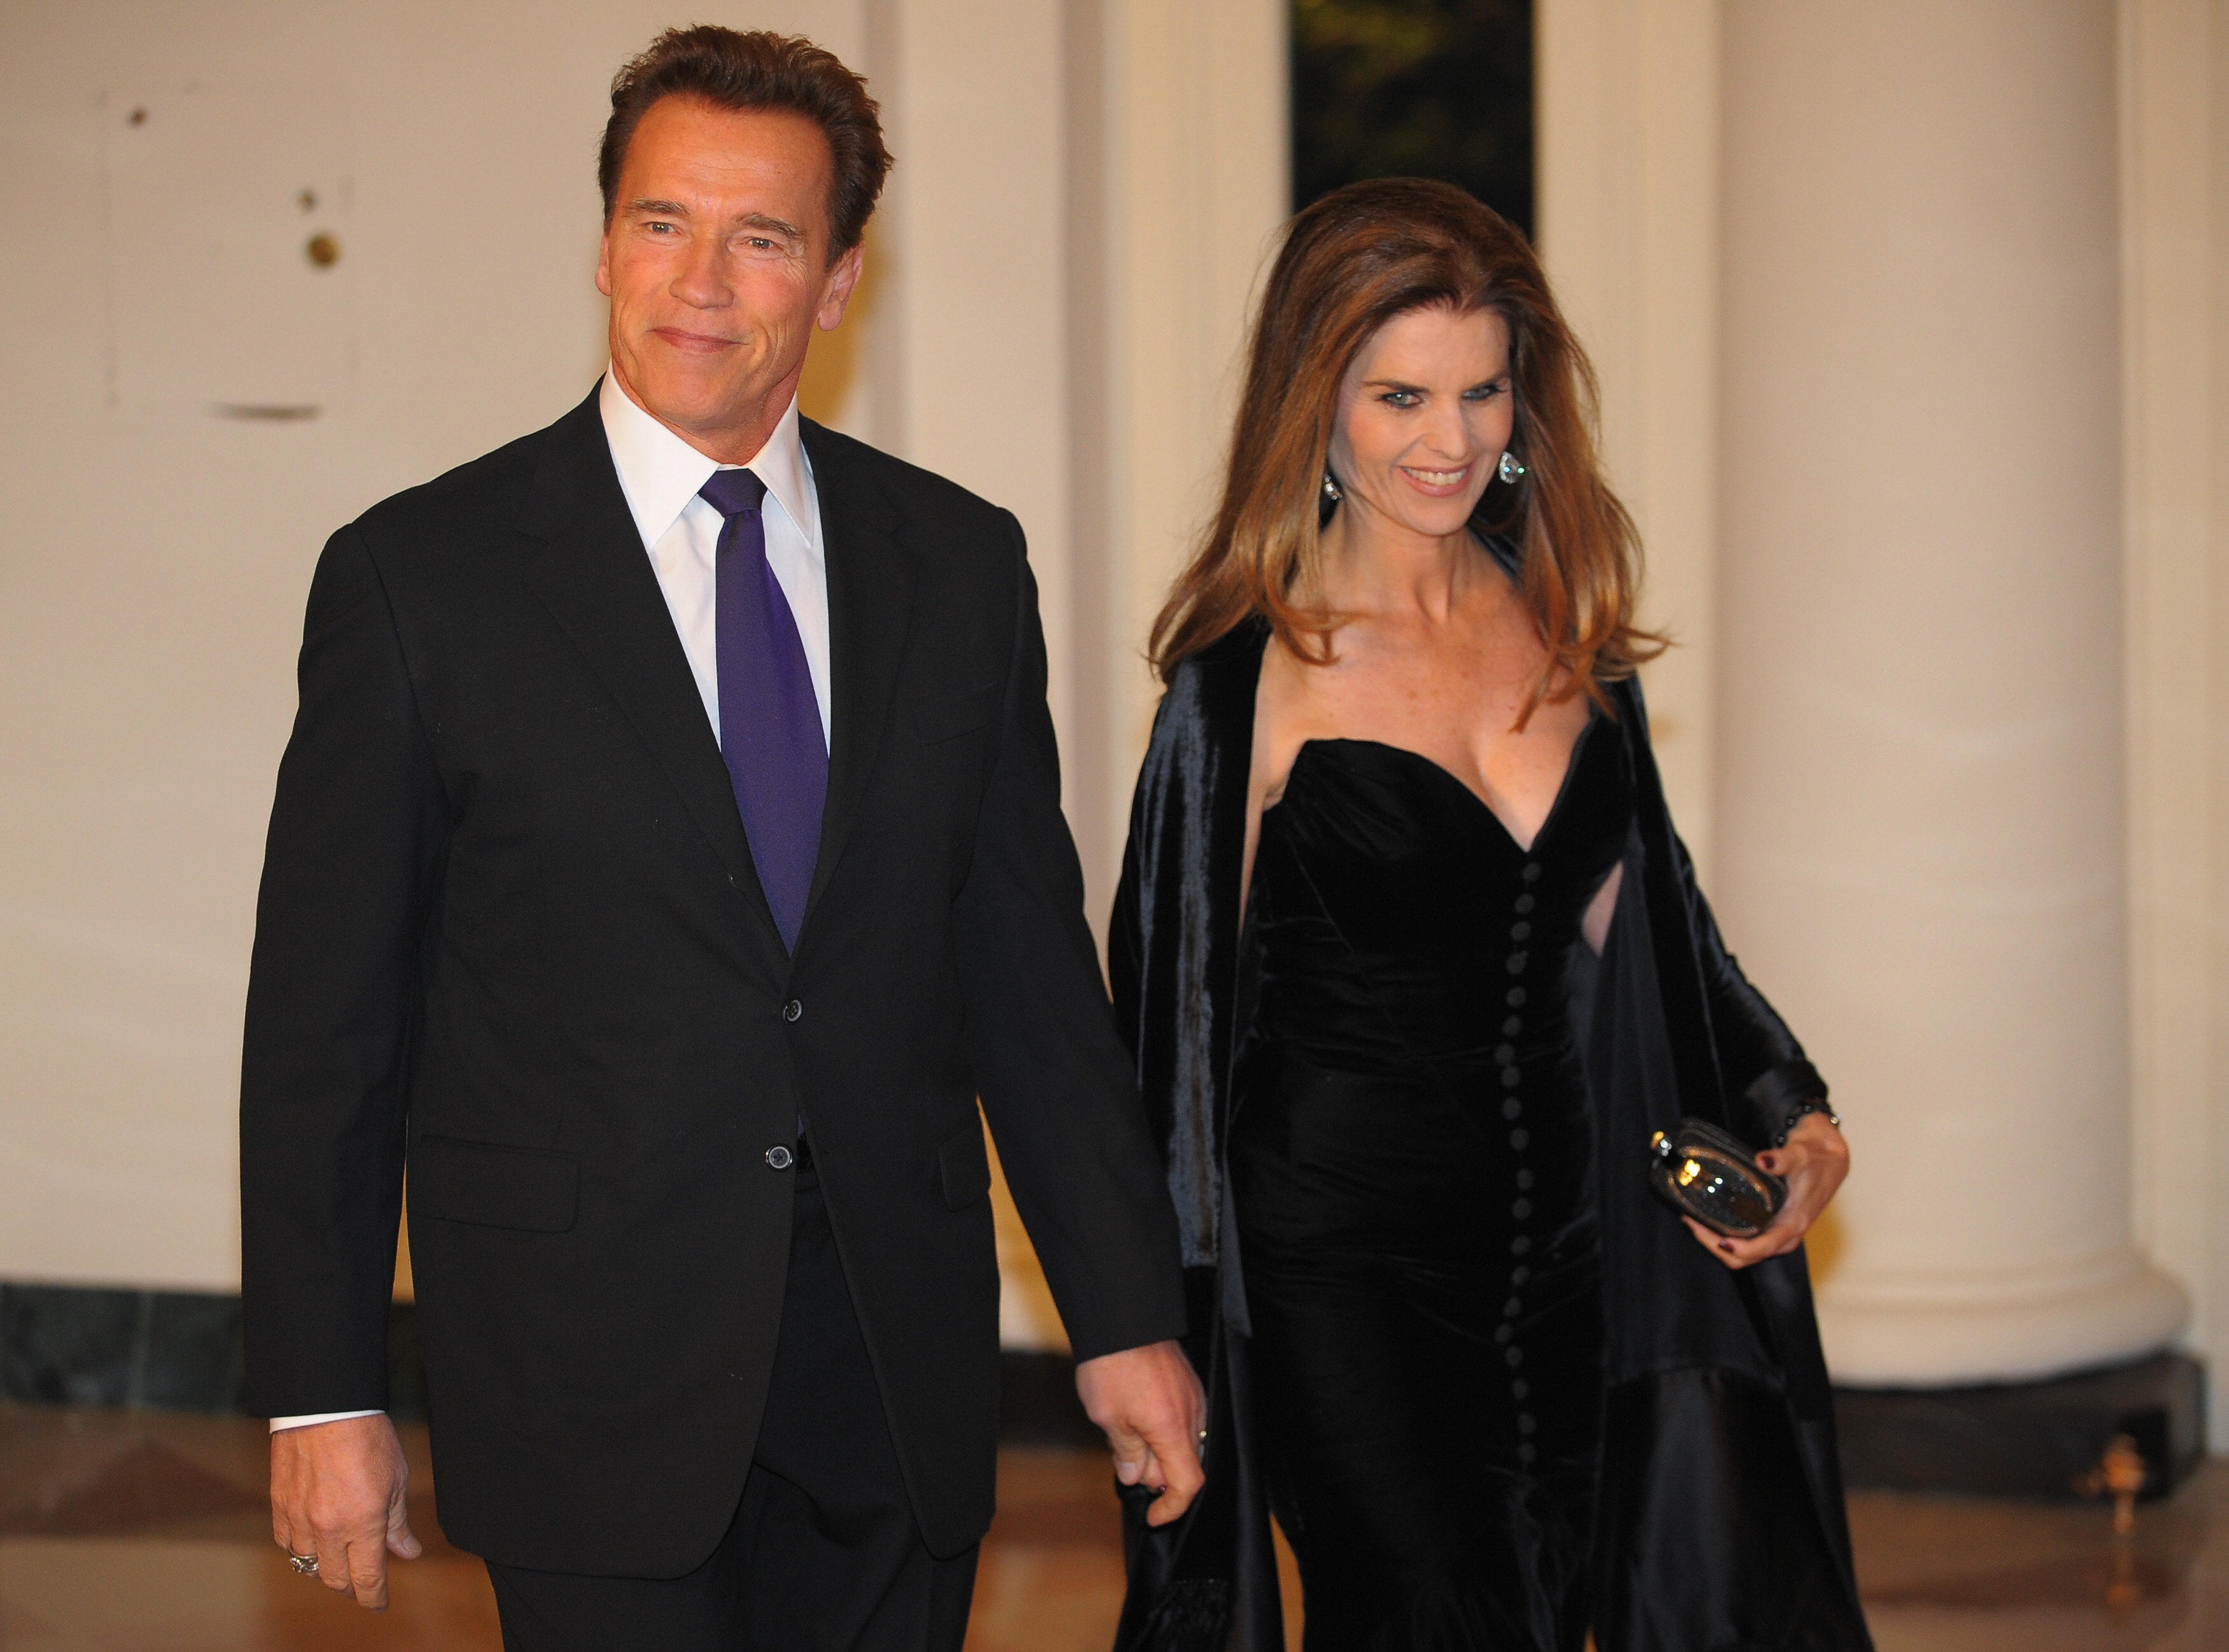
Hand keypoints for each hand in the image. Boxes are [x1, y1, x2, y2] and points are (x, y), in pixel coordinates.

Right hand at [270, 1413, 421, 1609]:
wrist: (324, 1408)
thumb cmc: (367, 1437)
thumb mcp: (395, 1478)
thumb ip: (397, 1522)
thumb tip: (407, 1552)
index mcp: (364, 1522)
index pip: (368, 1578)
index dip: (375, 1597)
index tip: (380, 1603)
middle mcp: (329, 1528)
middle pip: (336, 1580)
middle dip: (351, 1588)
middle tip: (363, 1585)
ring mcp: (300, 1520)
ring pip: (308, 1565)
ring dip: (325, 1569)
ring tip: (340, 1561)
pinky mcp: (279, 1508)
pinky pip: (286, 1544)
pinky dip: (300, 1550)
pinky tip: (313, 1542)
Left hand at [1075, 1339, 1205, 1526]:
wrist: (1122, 1317)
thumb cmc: (1112, 1366)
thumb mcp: (1109, 1417)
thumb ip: (1126, 1452)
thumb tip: (1135, 1477)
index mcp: (1173, 1429)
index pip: (1188, 1483)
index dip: (1173, 1507)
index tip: (1154, 1516)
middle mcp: (1192, 1415)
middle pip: (1185, 1463)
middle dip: (1158, 1475)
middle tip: (1126, 1465)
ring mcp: (1193, 1397)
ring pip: (1183, 1441)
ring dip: (1159, 1451)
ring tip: (1125, 1436)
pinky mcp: (1188, 1383)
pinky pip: (1182, 1420)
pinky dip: (1163, 1431)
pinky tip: (1136, 1419)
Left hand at [1685, 1110, 1849, 1270]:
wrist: (1829, 1159)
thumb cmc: (1816, 1159)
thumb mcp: (1800, 1155)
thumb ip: (1781, 1159)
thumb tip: (1763, 1161)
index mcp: (1793, 1224)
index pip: (1762, 1248)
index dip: (1737, 1248)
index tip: (1715, 1237)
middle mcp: (1785, 1235)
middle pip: (1746, 1257)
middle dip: (1715, 1245)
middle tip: (1691, 1222)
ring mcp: (1778, 1234)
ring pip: (1743, 1253)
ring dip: (1716, 1242)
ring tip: (1693, 1220)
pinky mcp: (1773, 1228)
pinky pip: (1746, 1242)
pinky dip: (1724, 1236)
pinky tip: (1708, 1218)